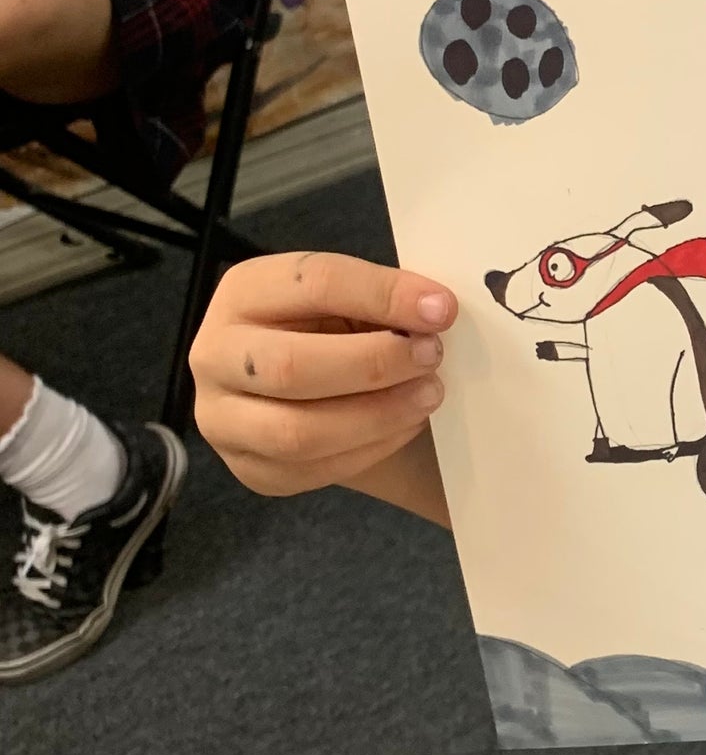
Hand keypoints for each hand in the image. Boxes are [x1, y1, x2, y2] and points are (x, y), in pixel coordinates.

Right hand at [190, 251, 456, 496]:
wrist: (314, 386)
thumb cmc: (338, 327)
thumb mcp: (352, 297)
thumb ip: (382, 298)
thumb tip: (434, 310)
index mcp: (245, 291)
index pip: (314, 284)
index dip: (384, 295)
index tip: (442, 309)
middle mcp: (215, 354)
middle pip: (291, 366)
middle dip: (375, 364)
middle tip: (433, 356)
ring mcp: (222, 419)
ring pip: (296, 431)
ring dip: (377, 415)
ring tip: (429, 394)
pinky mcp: (248, 469)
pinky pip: (308, 470)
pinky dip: (368, 449)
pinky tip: (405, 425)